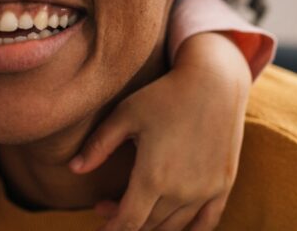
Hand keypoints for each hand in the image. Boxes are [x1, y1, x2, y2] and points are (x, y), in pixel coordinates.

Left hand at [69, 33, 250, 230]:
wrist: (214, 82)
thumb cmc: (163, 95)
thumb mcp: (125, 114)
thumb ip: (99, 145)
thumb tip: (73, 169)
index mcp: (154, 176)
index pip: (129, 221)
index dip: (112, 229)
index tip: (99, 228)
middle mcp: (182, 190)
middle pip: (149, 225)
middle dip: (125, 223)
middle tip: (106, 207)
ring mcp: (207, 190)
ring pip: (175, 226)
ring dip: (152, 226)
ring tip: (134, 208)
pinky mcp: (223, 184)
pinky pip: (207, 222)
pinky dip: (188, 229)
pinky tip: (171, 223)